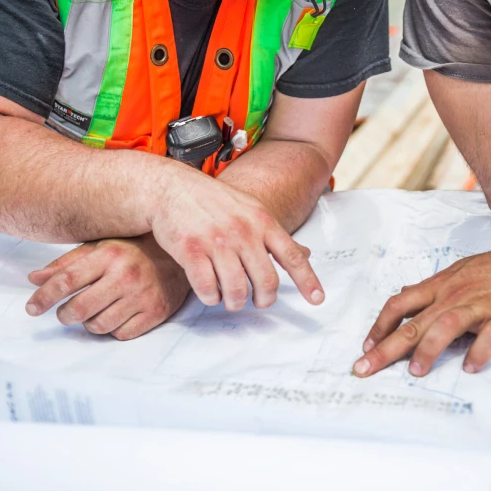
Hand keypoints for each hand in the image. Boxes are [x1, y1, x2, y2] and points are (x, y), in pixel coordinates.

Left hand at [25, 234, 190, 339]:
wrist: (180, 256)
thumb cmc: (134, 251)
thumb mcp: (100, 247)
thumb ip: (66, 263)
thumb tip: (34, 279)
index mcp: (109, 255)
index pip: (66, 281)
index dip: (43, 298)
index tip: (31, 309)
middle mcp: (126, 275)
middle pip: (79, 309)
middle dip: (65, 315)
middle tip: (65, 313)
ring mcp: (143, 296)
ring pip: (99, 326)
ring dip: (90, 323)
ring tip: (94, 312)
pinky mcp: (156, 313)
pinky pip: (121, 334)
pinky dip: (113, 330)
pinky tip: (116, 316)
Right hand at [150, 167, 323, 310]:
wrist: (171, 188)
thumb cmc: (214, 202)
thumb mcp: (252, 210)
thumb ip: (276, 236)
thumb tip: (306, 255)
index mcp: (262, 221)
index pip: (292, 256)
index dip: (307, 281)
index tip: (318, 300)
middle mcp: (243, 231)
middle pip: (266, 281)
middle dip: (264, 300)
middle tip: (259, 302)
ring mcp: (217, 241)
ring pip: (237, 291)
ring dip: (235, 302)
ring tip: (231, 299)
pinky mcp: (191, 250)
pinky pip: (207, 289)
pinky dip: (210, 297)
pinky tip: (210, 292)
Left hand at [353, 235, 490, 376]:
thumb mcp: (458, 272)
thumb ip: (431, 288)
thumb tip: (404, 294)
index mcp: (440, 286)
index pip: (400, 304)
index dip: (379, 326)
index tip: (365, 346)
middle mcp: (454, 296)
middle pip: (413, 322)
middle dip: (385, 348)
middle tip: (363, 369)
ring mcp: (480, 306)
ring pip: (446, 326)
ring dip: (428, 350)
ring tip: (415, 372)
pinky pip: (490, 335)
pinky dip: (479, 351)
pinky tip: (470, 368)